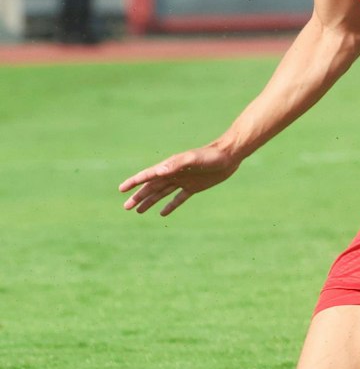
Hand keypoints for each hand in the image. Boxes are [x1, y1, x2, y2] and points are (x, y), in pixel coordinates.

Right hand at [119, 145, 241, 215]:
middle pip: (152, 187)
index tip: (121, 189)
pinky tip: (162, 213)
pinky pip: (179, 198)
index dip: (134, 182)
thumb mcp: (193, 159)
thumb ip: (176, 164)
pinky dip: (170, 205)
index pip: (148, 175)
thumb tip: (158, 171)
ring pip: (162, 193)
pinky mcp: (194, 187)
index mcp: (170, 167)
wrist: (229, 155)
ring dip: (150, 201)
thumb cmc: (211, 156)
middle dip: (138, 196)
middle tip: (125, 207)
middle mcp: (174, 174)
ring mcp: (183, 181)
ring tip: (138, 211)